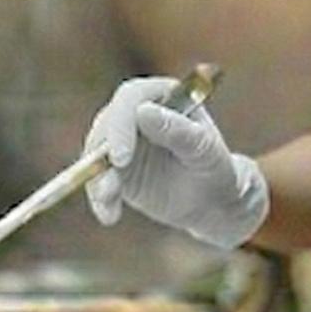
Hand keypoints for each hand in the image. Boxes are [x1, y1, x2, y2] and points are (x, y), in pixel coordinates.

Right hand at [84, 78, 269, 250]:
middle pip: (106, 123)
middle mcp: (137, 112)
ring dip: (97, 179)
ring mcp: (122, 139)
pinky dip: (100, 197)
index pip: (131, 98)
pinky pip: (97, 178)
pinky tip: (110, 215)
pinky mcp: (114, 168)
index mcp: (163, 96)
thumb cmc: (214, 168)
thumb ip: (178, 131)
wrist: (211, 201)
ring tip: (109, 204)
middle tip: (110, 188)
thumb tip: (144, 111)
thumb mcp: (204, 152)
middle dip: (102, 154)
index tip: (121, 158)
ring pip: (96, 152)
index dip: (121, 125)